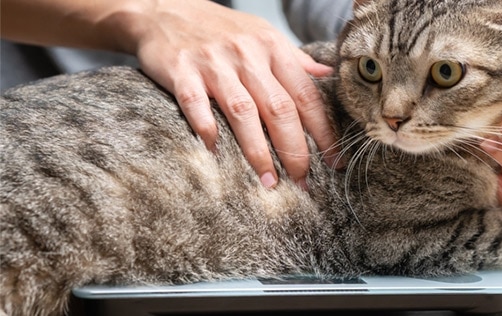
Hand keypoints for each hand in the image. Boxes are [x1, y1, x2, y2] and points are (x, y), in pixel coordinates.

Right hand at [130, 0, 337, 188]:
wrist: (167, 7)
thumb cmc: (222, 28)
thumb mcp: (264, 35)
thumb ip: (295, 59)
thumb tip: (327, 77)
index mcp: (273, 48)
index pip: (306, 96)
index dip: (323, 132)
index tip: (333, 160)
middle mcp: (247, 55)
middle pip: (279, 108)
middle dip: (294, 149)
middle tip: (302, 180)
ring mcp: (213, 63)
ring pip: (243, 112)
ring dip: (257, 151)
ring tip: (269, 181)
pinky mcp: (181, 70)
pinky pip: (196, 104)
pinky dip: (207, 129)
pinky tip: (216, 153)